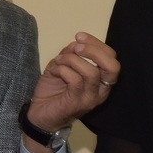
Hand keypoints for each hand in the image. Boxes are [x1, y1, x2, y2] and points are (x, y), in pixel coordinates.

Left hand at [24, 32, 119, 150]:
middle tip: (76, 48)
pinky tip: (54, 71)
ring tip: (59, 61)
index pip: (112, 58)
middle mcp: (101, 90)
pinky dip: (63, 70)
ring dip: (71, 60)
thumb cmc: (53, 91)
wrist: (40, 115)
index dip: (97, 43)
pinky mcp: (77, 103)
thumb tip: (76, 43)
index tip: (79, 36)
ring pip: (91, 72)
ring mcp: (90, 98)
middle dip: (94, 51)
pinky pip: (75, 80)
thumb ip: (71, 54)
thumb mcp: (62, 66)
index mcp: (101, 80)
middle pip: (112, 66)